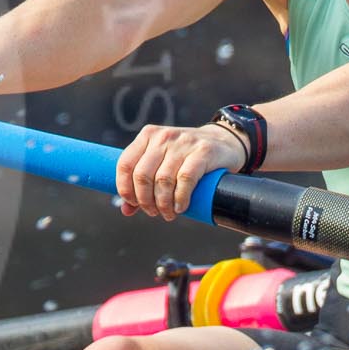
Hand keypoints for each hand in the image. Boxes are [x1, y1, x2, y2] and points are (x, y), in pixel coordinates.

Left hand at [116, 123, 245, 219]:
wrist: (224, 142)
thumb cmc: (187, 157)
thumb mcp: (162, 163)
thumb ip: (141, 183)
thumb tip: (126, 210)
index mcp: (148, 136)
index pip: (125, 164)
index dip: (125, 189)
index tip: (133, 204)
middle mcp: (163, 137)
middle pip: (143, 175)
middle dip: (145, 200)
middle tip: (153, 212)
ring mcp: (183, 143)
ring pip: (163, 180)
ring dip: (163, 203)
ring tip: (168, 213)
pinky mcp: (203, 152)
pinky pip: (185, 180)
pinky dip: (180, 198)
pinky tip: (180, 207)